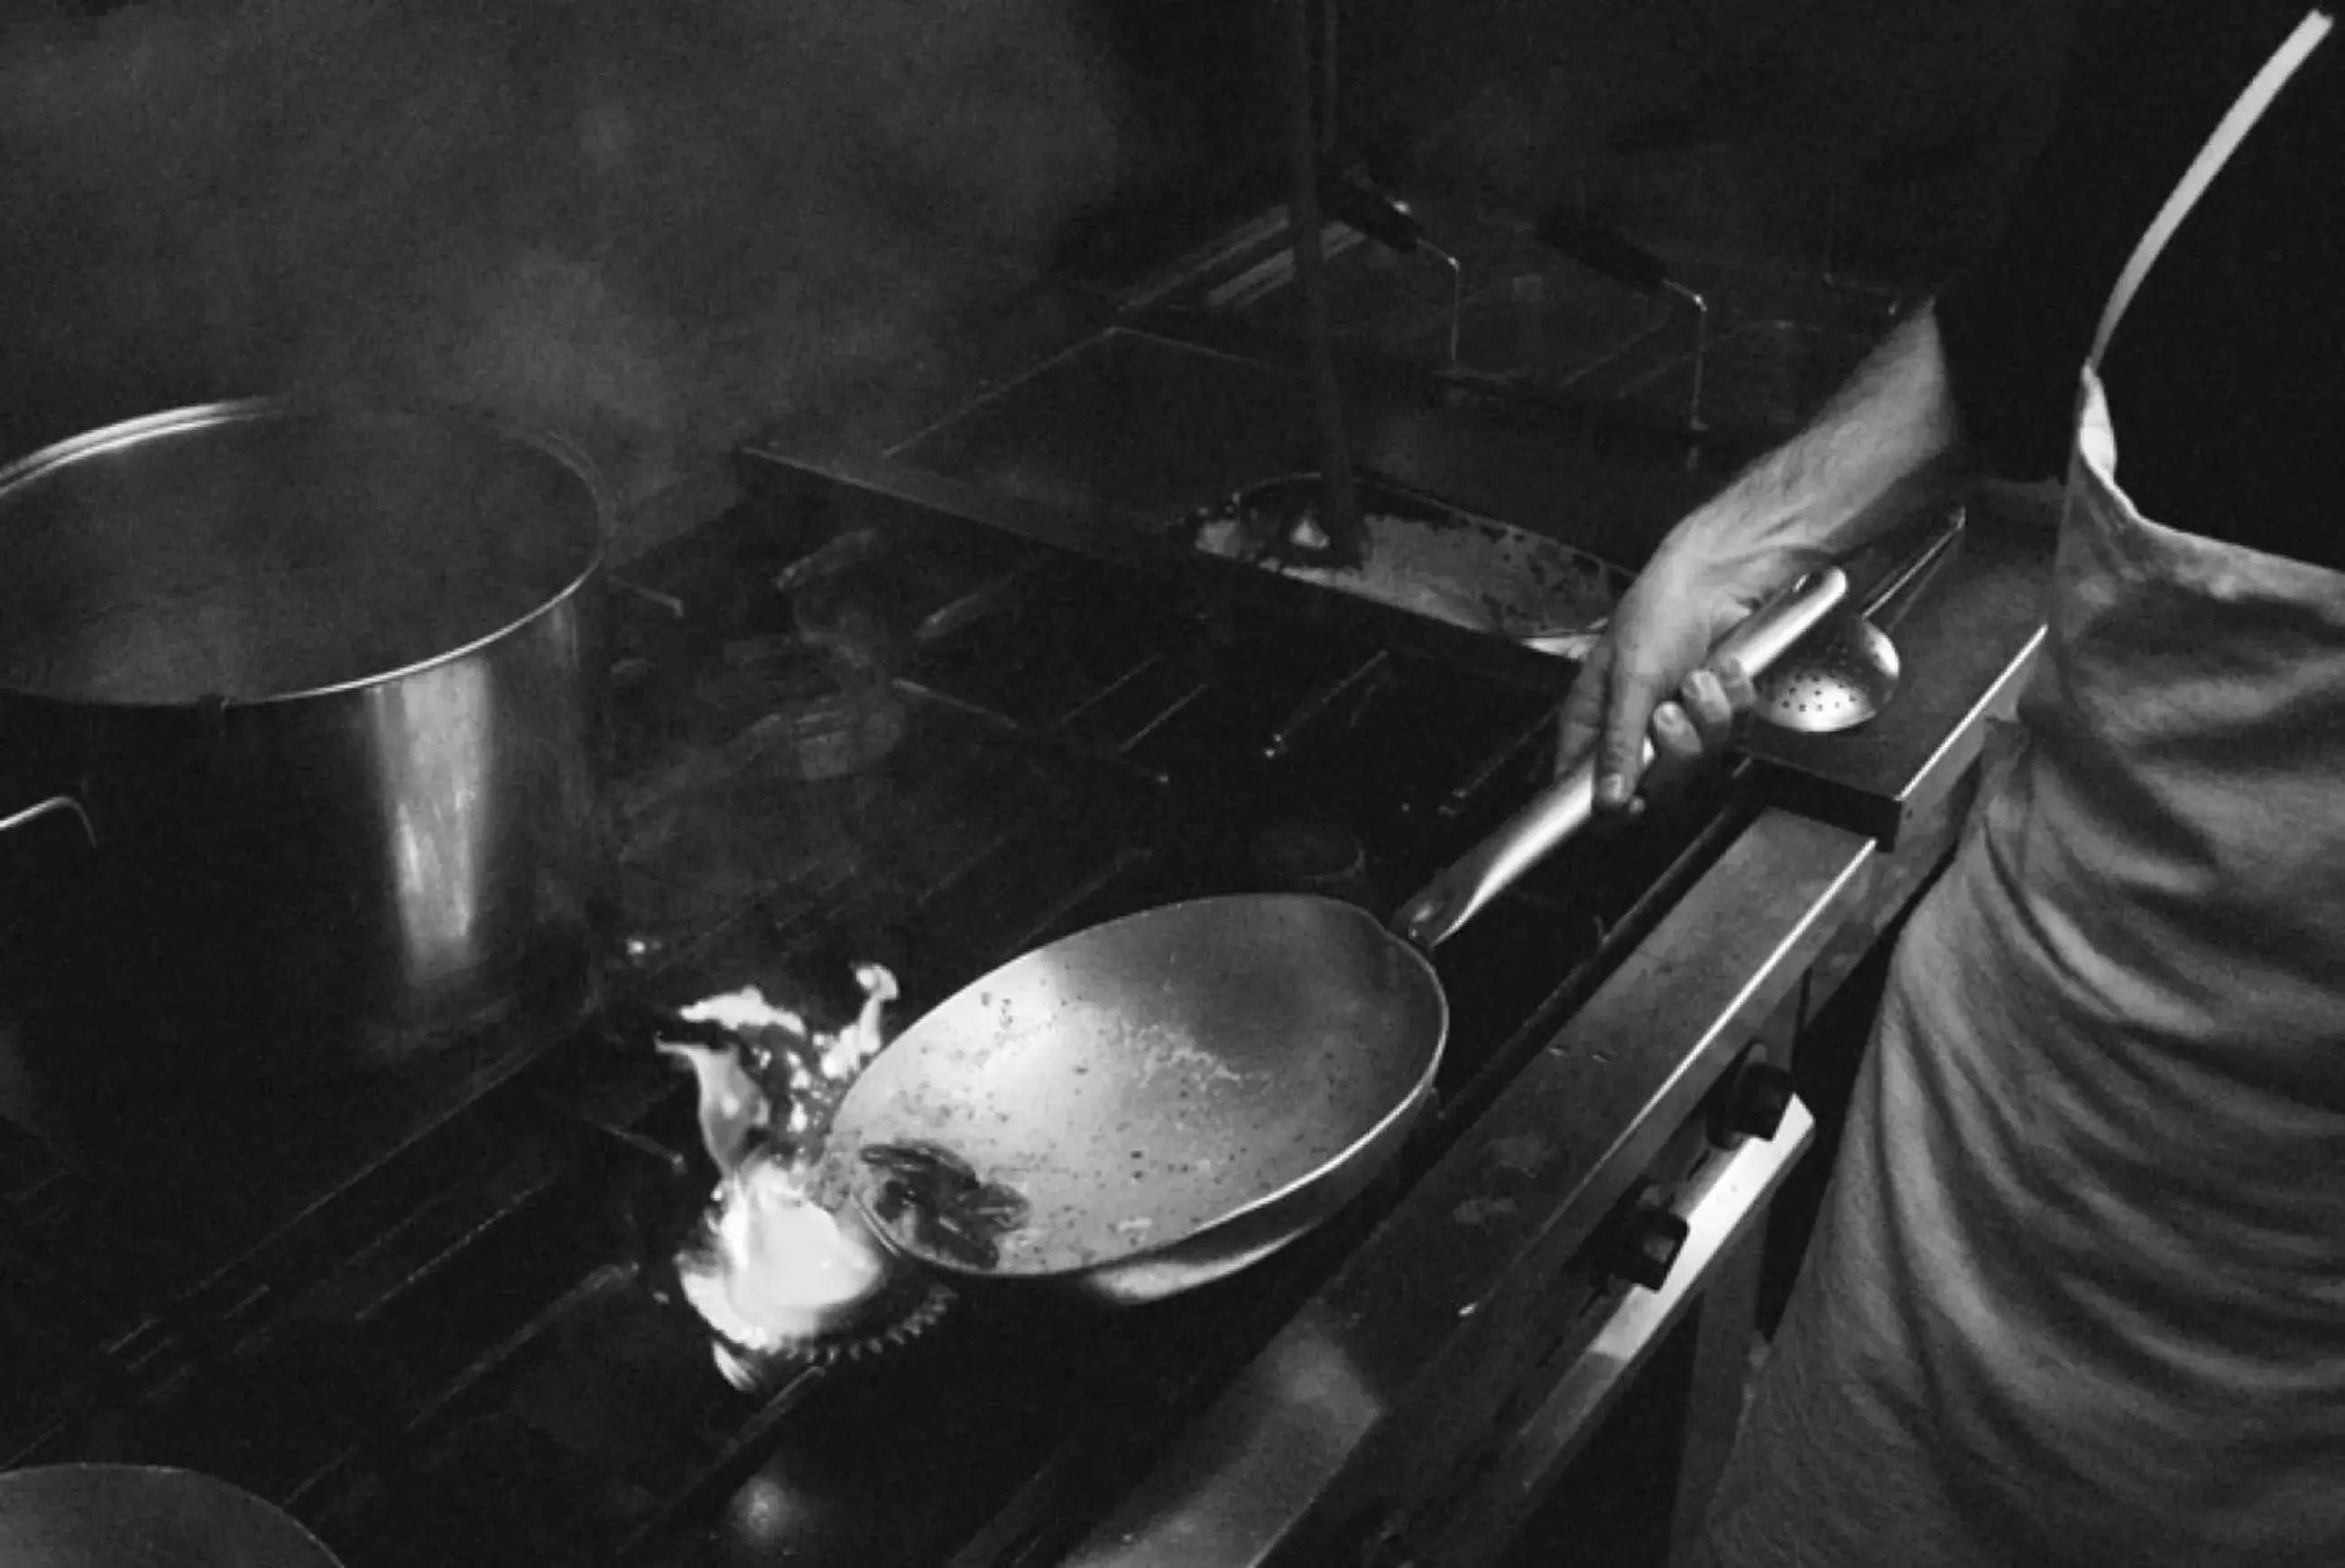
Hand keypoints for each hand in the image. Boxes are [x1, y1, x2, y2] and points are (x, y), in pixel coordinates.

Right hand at [1556, 543, 1788, 810]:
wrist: (1716, 579)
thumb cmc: (1657, 611)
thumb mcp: (1630, 679)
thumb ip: (1619, 744)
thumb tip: (1608, 797)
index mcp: (1595, 721)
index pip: (1590, 787)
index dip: (1612, 805)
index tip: (1634, 805)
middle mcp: (1634, 728)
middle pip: (1653, 783)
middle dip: (1674, 747)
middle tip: (1668, 713)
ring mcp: (1679, 723)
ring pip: (1698, 759)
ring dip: (1706, 715)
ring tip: (1698, 678)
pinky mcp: (1717, 714)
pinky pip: (1732, 732)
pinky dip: (1732, 697)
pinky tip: (1721, 669)